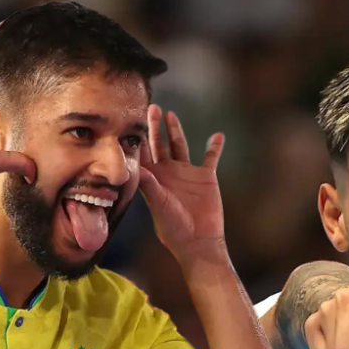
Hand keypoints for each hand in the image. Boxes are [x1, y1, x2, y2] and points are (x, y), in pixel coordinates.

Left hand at [139, 105, 225, 261]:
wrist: (198, 241)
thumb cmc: (174, 227)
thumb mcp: (159, 204)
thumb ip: (149, 184)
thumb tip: (137, 167)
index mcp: (153, 178)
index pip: (142, 153)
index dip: (137, 137)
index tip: (130, 119)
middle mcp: (168, 173)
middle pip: (159, 144)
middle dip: (154, 127)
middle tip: (151, 107)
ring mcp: (187, 174)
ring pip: (180, 146)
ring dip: (176, 131)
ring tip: (170, 115)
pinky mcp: (205, 177)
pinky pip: (210, 158)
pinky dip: (214, 147)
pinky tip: (217, 136)